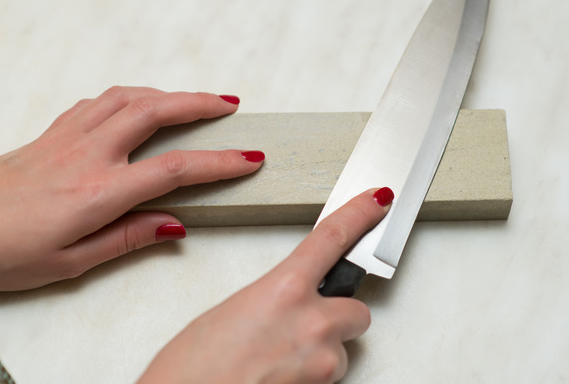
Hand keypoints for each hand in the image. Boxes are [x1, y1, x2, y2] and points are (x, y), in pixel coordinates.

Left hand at [0, 87, 263, 290]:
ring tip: (195, 100)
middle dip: (200, 105)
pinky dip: (130, 96)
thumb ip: (128, 238)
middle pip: (156, 112)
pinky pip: (100, 101)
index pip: (174, 169)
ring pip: (129, 97)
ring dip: (168, 93)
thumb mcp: (72, 262)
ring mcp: (69, 136)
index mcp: (99, 192)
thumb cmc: (5, 252)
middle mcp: (88, 154)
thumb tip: (175, 224)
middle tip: (231, 107)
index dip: (219, 162)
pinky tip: (140, 104)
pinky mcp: (53, 131)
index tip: (250, 158)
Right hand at [140, 187, 393, 383]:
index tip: (376, 202)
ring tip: (279, 363)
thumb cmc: (192, 368)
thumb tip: (286, 305)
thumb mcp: (230, 313)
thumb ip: (271, 299)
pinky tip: (281, 378)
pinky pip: (331, 379)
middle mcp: (312, 322)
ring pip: (343, 350)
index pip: (333, 238)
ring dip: (321, 353)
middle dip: (337, 316)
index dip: (360, 214)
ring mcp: (322, 362)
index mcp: (283, 289)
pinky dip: (311, 378)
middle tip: (303, 328)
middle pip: (356, 309)